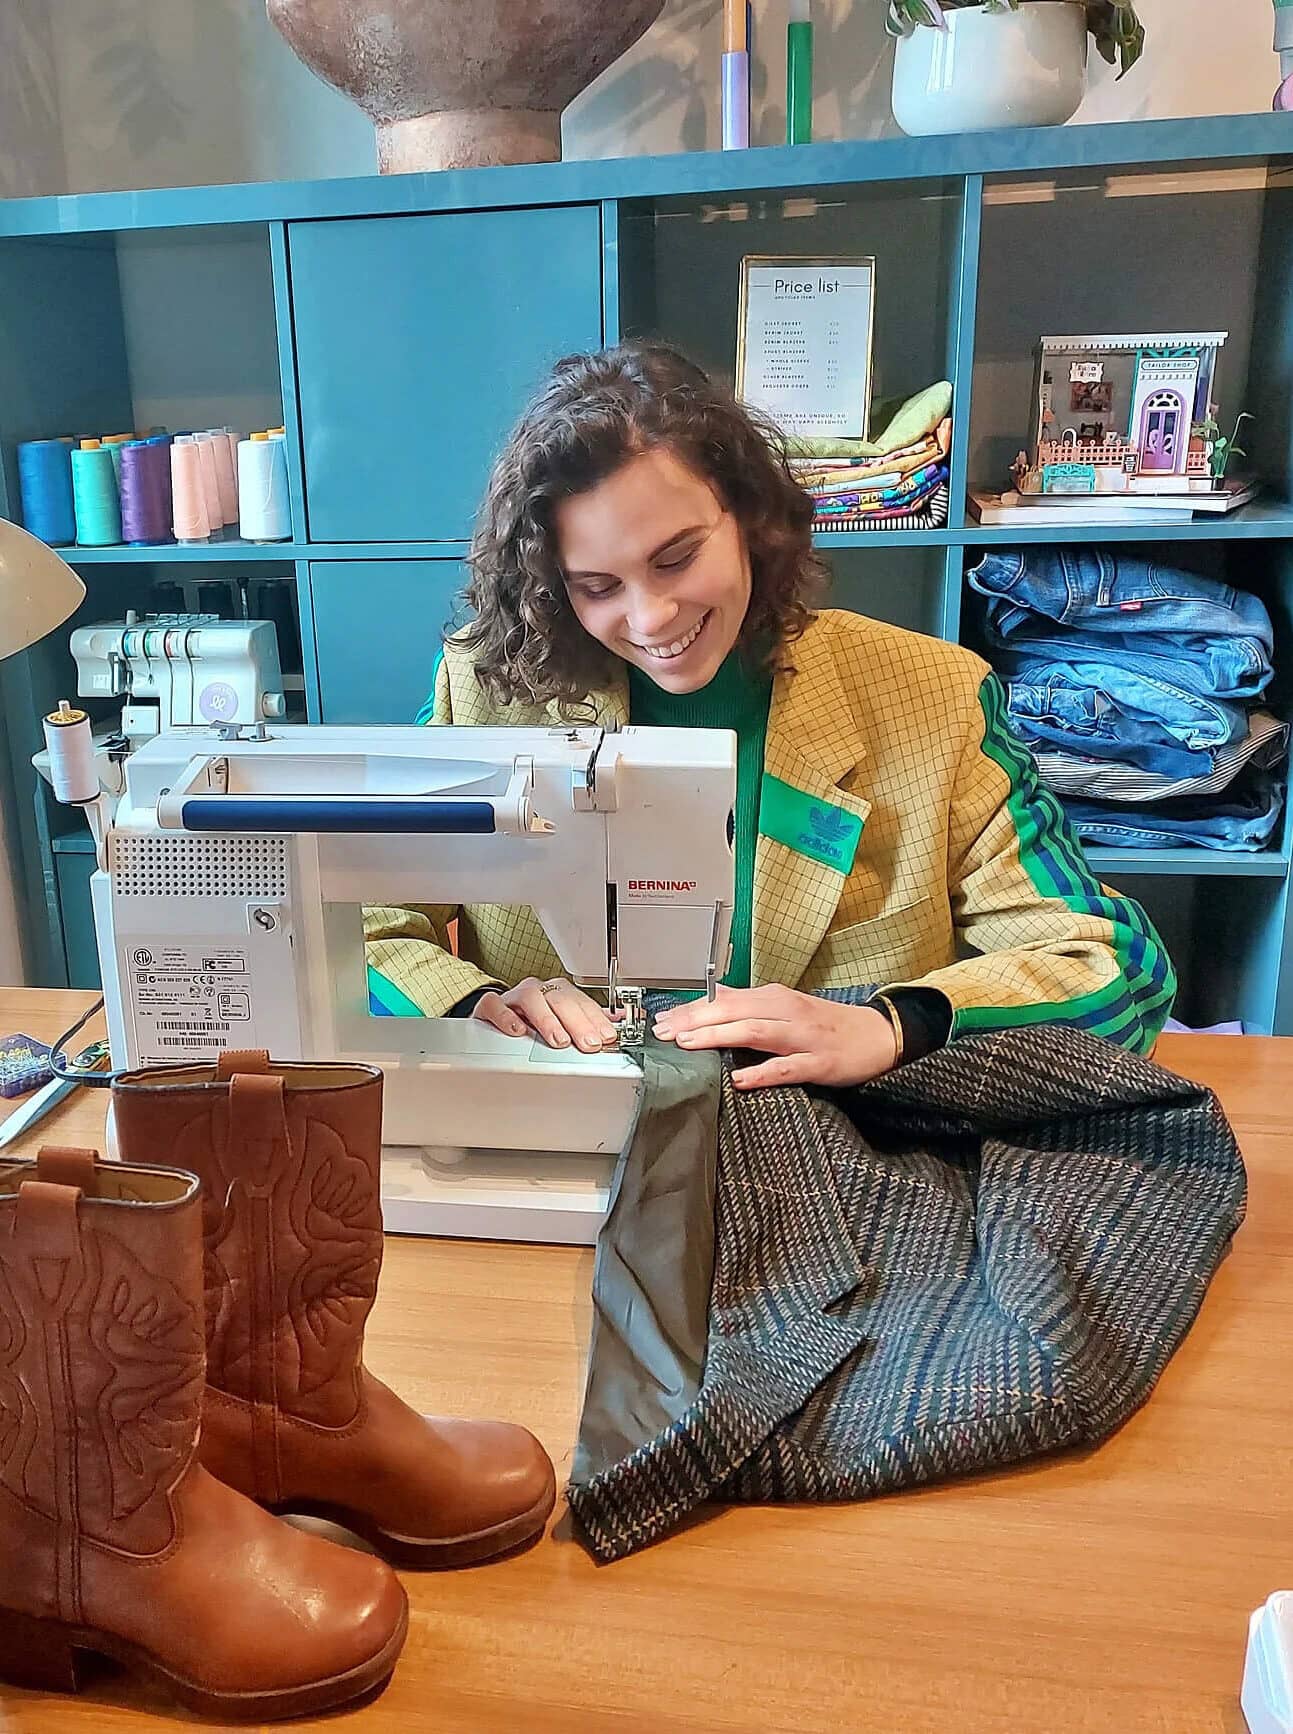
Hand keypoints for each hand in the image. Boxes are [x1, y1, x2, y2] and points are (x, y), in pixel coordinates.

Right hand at [472, 977, 621, 1052]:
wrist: (494, 1015)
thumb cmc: (532, 1020)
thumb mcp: (563, 1021)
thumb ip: (588, 1021)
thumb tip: (619, 1021)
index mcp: (558, 993)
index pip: (581, 1002)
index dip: (596, 1019)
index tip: (606, 1036)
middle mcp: (539, 991)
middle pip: (561, 1000)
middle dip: (578, 1022)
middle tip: (589, 1043)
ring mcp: (514, 997)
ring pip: (532, 999)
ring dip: (548, 1020)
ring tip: (559, 1040)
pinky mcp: (490, 1006)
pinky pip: (496, 1005)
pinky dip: (507, 1017)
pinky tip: (517, 1031)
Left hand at [652, 985, 898, 1089]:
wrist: (878, 1035)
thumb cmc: (827, 1023)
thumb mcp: (786, 1006)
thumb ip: (750, 1004)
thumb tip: (715, 997)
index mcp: (774, 998)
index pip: (724, 999)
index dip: (690, 1010)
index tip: (662, 1020)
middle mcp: (786, 1011)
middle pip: (733, 1010)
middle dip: (694, 1020)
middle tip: (664, 1032)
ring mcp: (803, 1037)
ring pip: (754, 1032)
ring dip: (718, 1036)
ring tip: (689, 1044)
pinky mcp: (818, 1062)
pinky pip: (786, 1067)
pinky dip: (761, 1073)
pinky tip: (739, 1079)